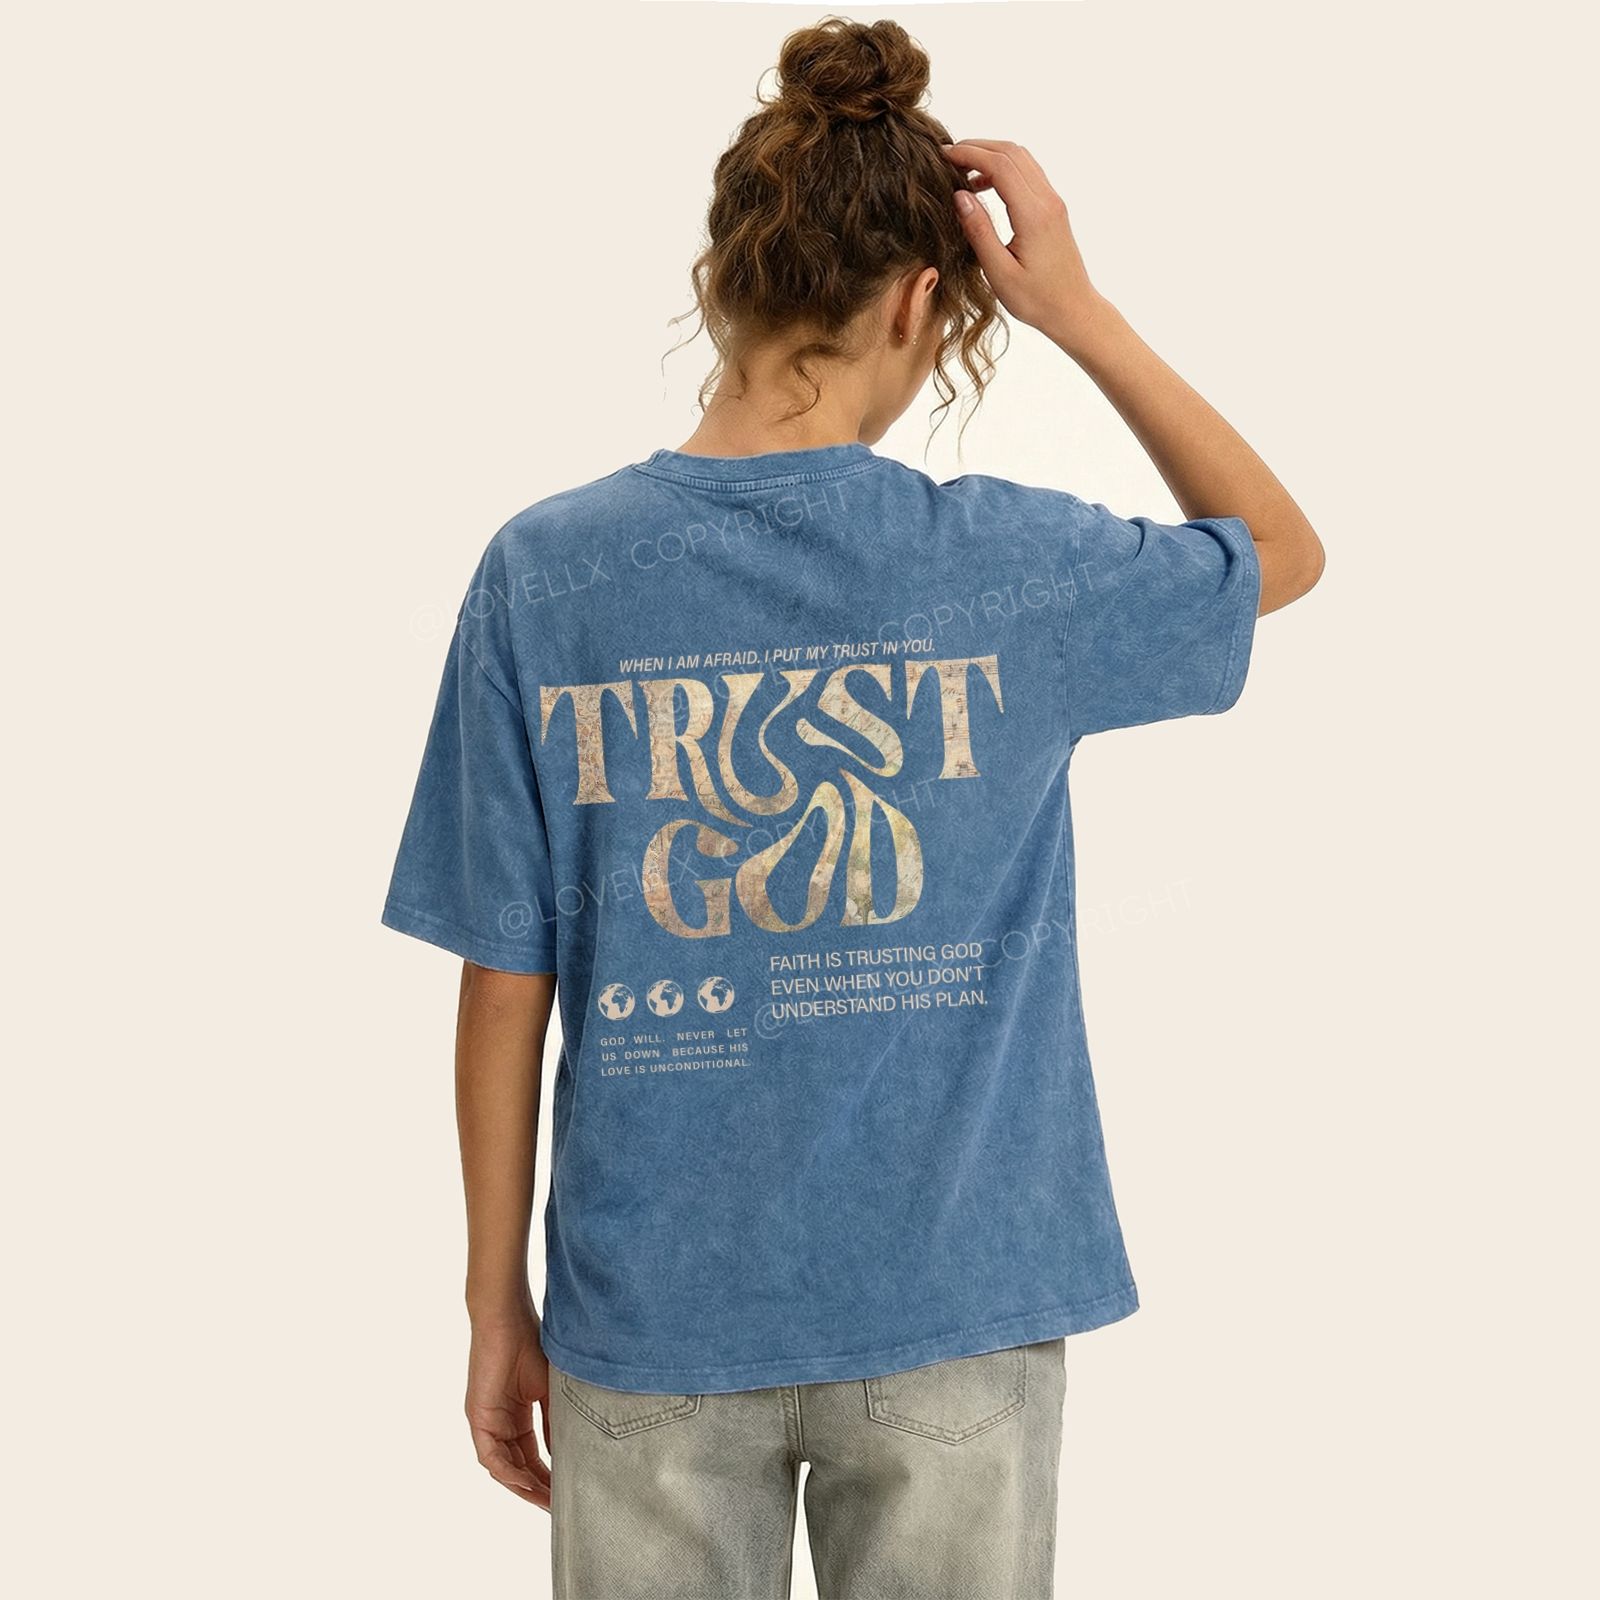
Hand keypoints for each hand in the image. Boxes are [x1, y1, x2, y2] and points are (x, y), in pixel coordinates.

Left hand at [466, 1310, 552, 1508]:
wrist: (508, 1318)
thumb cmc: (531, 1344)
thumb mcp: (550, 1390)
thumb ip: (554, 1422)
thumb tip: (566, 1454)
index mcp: (516, 1416)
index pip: (532, 1456)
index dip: (548, 1476)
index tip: (567, 1492)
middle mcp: (499, 1423)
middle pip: (517, 1467)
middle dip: (537, 1489)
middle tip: (558, 1506)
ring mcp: (487, 1422)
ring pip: (503, 1467)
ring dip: (523, 1486)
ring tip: (546, 1500)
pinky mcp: (477, 1417)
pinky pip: (490, 1455)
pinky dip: (507, 1471)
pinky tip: (525, 1482)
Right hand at [941, 140, 1108, 353]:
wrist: (1073, 309)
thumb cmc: (1036, 300)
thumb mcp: (1000, 273)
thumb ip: (979, 231)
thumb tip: (959, 195)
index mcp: (1033, 215)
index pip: (1000, 165)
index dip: (969, 154)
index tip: (942, 156)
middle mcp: (1047, 201)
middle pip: (1011, 152)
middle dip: (977, 147)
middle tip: (947, 157)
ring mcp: (1053, 202)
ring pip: (1021, 158)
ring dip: (991, 155)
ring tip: (962, 171)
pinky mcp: (1053, 208)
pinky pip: (1027, 173)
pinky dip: (1003, 169)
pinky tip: (984, 187)